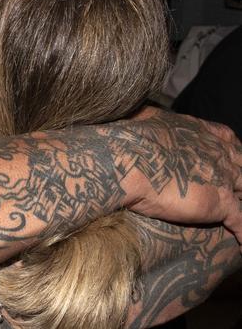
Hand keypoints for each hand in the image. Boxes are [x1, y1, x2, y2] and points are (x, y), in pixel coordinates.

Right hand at [118, 107, 241, 243]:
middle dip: (237, 179)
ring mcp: (224, 177)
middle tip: (229, 190)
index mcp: (203, 132)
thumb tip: (144, 116)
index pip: (229, 142)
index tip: (226, 160)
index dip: (229, 153)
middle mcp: (220, 152)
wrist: (128, 159)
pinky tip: (241, 241)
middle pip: (241, 167)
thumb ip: (154, 119)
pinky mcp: (220, 202)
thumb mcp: (145, 118)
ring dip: (239, 200)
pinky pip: (241, 221)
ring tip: (233, 213)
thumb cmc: (130, 138)